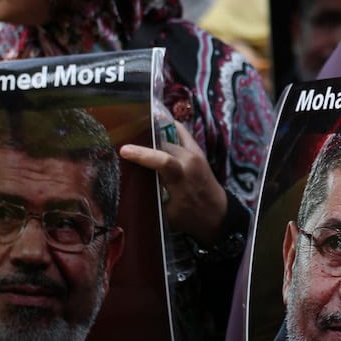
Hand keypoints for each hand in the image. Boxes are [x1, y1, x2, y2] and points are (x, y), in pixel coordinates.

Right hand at [119, 120, 227, 244]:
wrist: (218, 214)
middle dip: (142, 146)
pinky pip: (181, 133)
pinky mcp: (197, 150)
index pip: (163, 161)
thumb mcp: (166, 213)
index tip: (123, 150)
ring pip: (168, 140)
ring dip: (152, 140)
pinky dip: (168, 128)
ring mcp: (195, 153)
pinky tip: (154, 123)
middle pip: (162, 147)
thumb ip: (150, 196)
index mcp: (182, 178)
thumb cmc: (190, 217)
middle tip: (122, 148)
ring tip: (133, 138)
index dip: (142, 154)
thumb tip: (128, 186)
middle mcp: (190, 161)